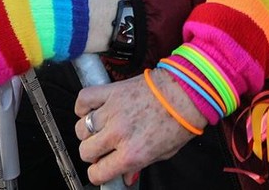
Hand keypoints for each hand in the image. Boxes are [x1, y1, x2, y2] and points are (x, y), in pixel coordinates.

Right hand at [74, 71, 201, 185]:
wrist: (187, 90)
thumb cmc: (180, 120)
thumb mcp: (164, 153)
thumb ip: (140, 166)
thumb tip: (126, 177)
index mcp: (133, 153)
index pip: (98, 173)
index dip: (99, 174)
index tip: (102, 169)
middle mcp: (118, 134)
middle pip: (85, 151)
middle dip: (93, 154)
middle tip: (104, 148)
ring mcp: (112, 111)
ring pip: (81, 128)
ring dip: (89, 132)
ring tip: (101, 128)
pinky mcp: (111, 91)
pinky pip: (83, 100)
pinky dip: (83, 107)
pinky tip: (93, 110)